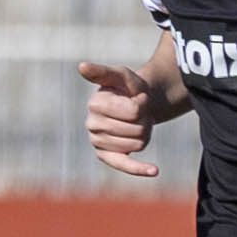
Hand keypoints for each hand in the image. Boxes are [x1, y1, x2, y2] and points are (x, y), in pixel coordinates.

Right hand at [76, 60, 165, 180]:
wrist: (134, 103)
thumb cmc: (128, 88)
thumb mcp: (121, 75)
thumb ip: (103, 72)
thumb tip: (81, 66)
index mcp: (94, 104)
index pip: (134, 111)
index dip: (143, 103)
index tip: (138, 97)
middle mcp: (92, 124)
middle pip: (137, 129)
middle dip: (145, 119)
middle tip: (139, 111)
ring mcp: (98, 141)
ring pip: (138, 143)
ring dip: (145, 133)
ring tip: (136, 123)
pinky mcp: (106, 156)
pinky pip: (124, 164)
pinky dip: (138, 169)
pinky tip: (154, 170)